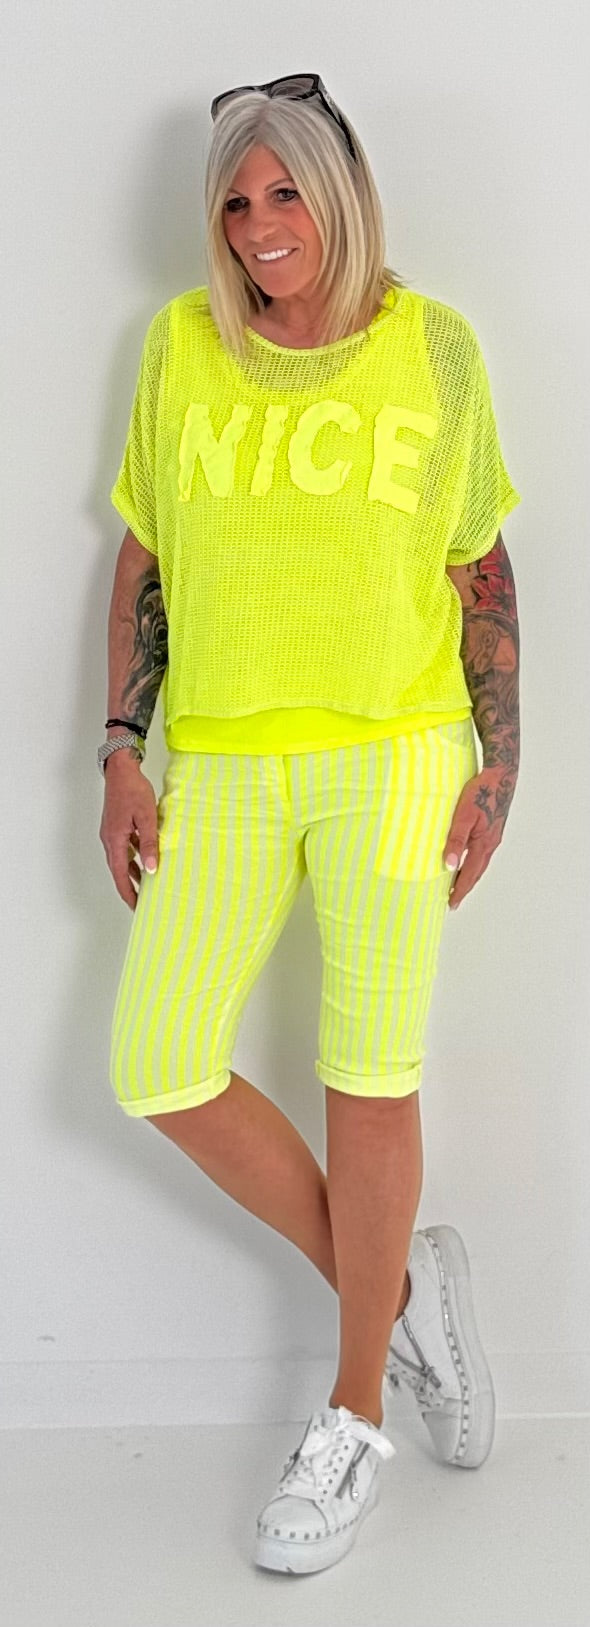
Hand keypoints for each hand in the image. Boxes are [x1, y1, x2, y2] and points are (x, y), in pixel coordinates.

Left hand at [443, 762, 516, 910]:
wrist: (501, 776)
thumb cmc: (482, 792)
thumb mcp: (463, 816)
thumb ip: (455, 840)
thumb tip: (449, 865)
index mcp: (484, 844)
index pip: (469, 874)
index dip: (460, 890)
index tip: (451, 904)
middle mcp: (490, 844)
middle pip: (476, 873)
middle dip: (464, 888)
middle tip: (453, 900)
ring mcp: (493, 838)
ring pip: (479, 864)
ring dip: (469, 876)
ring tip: (457, 885)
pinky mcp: (492, 830)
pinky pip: (481, 853)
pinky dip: (473, 863)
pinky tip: (466, 860)